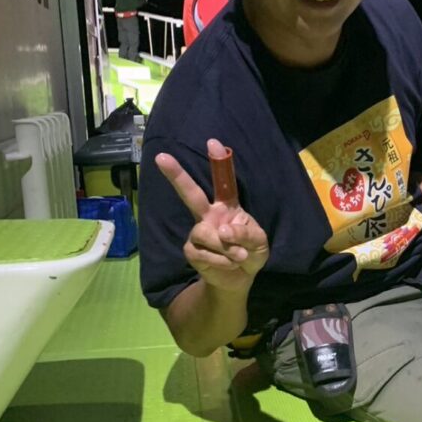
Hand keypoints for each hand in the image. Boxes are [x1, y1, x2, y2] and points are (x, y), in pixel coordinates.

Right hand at [155, 138, 268, 293]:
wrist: (240, 279)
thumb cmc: (251, 253)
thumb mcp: (259, 242)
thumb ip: (247, 233)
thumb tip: (224, 229)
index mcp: (227, 206)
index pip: (223, 181)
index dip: (218, 162)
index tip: (213, 142)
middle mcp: (208, 215)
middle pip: (191, 193)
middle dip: (176, 175)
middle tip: (161, 157)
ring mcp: (198, 232)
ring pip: (204, 232)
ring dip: (226, 248)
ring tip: (238, 256)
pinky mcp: (191, 250)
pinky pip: (204, 253)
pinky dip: (222, 261)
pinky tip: (229, 264)